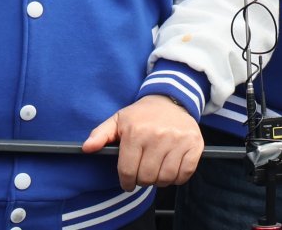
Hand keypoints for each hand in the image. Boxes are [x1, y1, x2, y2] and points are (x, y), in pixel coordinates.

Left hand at [83, 96, 202, 192]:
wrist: (171, 99)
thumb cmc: (142, 115)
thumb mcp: (118, 119)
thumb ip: (100, 134)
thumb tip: (86, 148)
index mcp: (136, 131)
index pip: (127, 171)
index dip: (125, 181)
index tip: (128, 182)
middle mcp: (158, 136)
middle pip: (146, 177)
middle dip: (142, 180)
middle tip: (143, 173)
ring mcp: (178, 140)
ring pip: (165, 178)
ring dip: (159, 180)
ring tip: (156, 170)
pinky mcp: (195, 144)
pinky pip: (185, 174)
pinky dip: (177, 177)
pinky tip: (171, 167)